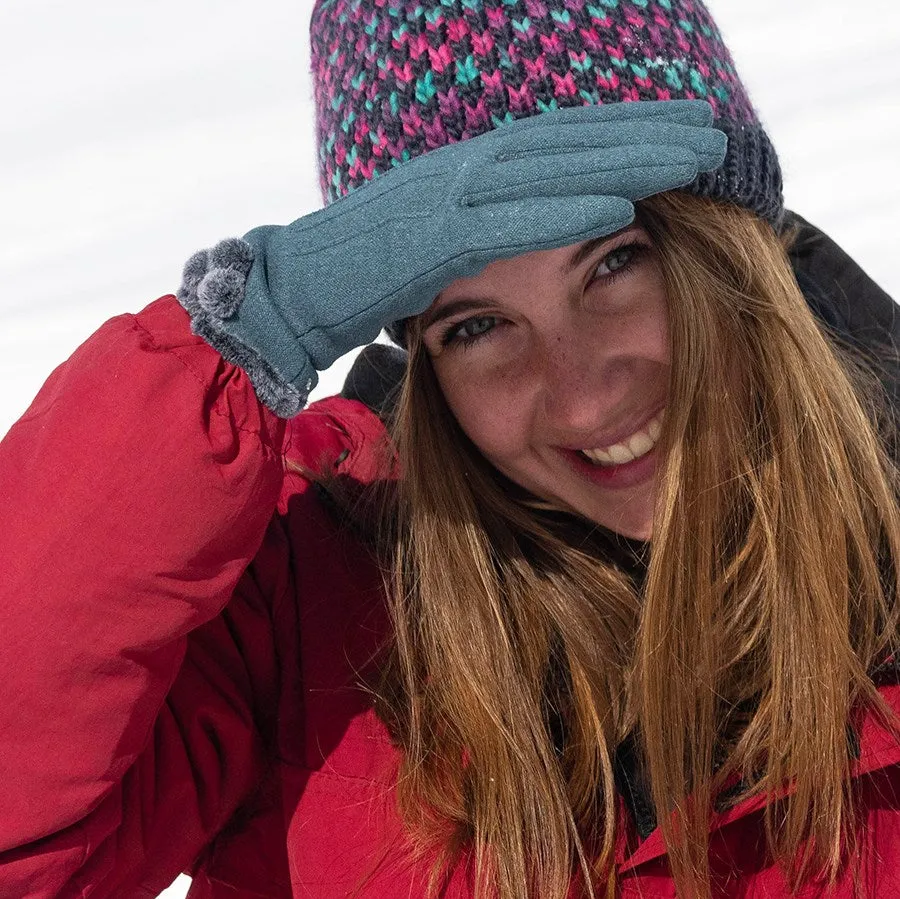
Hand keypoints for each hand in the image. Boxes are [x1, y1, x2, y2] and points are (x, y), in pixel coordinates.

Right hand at [178, 100, 726, 416]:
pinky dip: (564, 207)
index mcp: (465, 171)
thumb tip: (521, 229)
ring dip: (625, 159)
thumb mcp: (431, 242)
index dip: (621, 132)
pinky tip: (619, 202)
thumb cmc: (359, 274)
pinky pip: (509, 217)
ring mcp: (444, 197)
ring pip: (550, 168)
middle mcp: (461, 169)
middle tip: (709, 127)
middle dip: (643, 133)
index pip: (557, 141)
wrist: (289, 291)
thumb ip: (478, 228)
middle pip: (567, 142)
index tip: (679, 130)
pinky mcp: (430, 235)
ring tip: (691, 154)